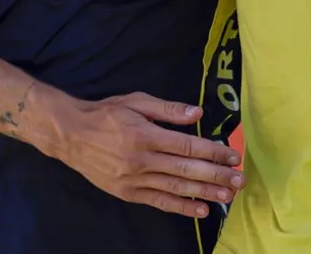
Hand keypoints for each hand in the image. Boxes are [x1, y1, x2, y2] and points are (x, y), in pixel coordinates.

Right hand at [55, 92, 243, 218]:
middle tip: (239, 180)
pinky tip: (201, 210)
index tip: (232, 155)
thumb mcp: (136, 101)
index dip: (212, 151)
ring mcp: (134, 179)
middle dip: (216, 175)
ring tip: (228, 196)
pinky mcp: (128, 193)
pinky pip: (159, 201)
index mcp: (145, 134)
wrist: (71, 135)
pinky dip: (181, 207)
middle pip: (186, 169)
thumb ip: (167, 109)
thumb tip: (197, 114)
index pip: (186, 146)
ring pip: (176, 188)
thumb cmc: (106, 113)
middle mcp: (141, 160)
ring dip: (205, 193)